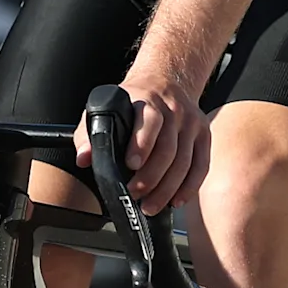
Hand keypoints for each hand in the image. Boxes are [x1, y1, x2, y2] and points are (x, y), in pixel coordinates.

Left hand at [78, 63, 209, 213]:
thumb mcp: (108, 108)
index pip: (149, 122)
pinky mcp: (203, 135)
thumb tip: (84, 158)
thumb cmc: (133, 102)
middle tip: (135, 195)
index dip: (141, 145)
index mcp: (147, 101)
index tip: (131, 165)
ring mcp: (191, 123)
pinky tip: (176, 200)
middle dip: (151, 178)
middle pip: (168, 149)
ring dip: (168, 189)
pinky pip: (201, 166)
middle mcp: (173, 111)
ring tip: (150, 206)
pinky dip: (189, 187)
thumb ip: (90, 133)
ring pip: (185, 162)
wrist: (166, 82)